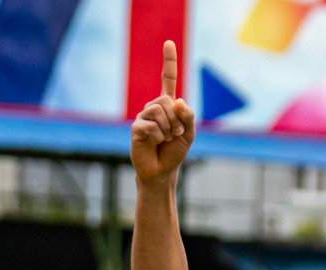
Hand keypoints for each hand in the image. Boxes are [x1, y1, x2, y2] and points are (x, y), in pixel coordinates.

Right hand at [130, 40, 195, 184]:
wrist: (161, 171)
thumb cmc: (174, 151)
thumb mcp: (188, 133)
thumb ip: (188, 116)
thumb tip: (178, 100)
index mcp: (168, 105)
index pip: (168, 79)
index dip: (169, 61)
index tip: (169, 42)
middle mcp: (154, 106)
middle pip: (166, 100)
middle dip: (177, 121)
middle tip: (175, 135)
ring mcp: (143, 116)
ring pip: (159, 112)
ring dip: (169, 130)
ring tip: (165, 139)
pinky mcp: (136, 127)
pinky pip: (152, 126)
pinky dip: (159, 137)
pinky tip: (154, 142)